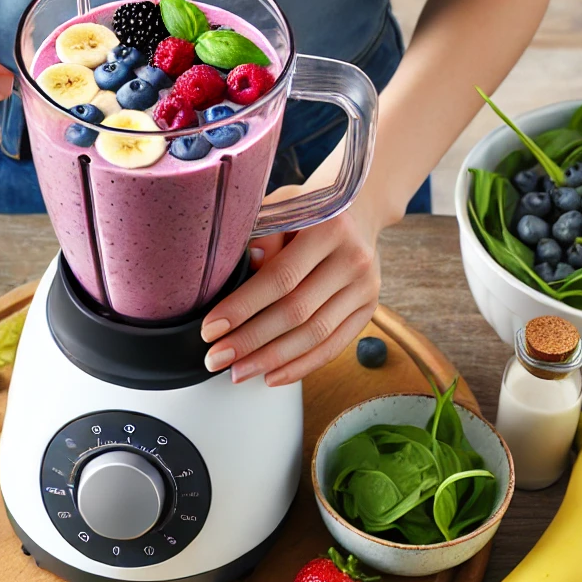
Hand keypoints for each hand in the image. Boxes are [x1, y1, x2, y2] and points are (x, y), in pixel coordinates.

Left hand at [200, 197, 382, 385]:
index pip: (280, 277)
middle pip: (297, 312)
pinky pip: (333, 346)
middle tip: (216, 359)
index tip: (211, 329)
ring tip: (238, 372)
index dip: (243, 307)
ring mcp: (366, 287)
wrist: (361, 207)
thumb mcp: (283, 206)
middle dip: (251, 341)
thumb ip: (263, 235)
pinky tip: (272, 376)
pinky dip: (301, 365)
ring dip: (272, 360)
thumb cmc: (309, 207)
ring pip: (315, 335)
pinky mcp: (369, 308)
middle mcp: (354, 259)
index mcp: (329, 228)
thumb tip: (248, 266)